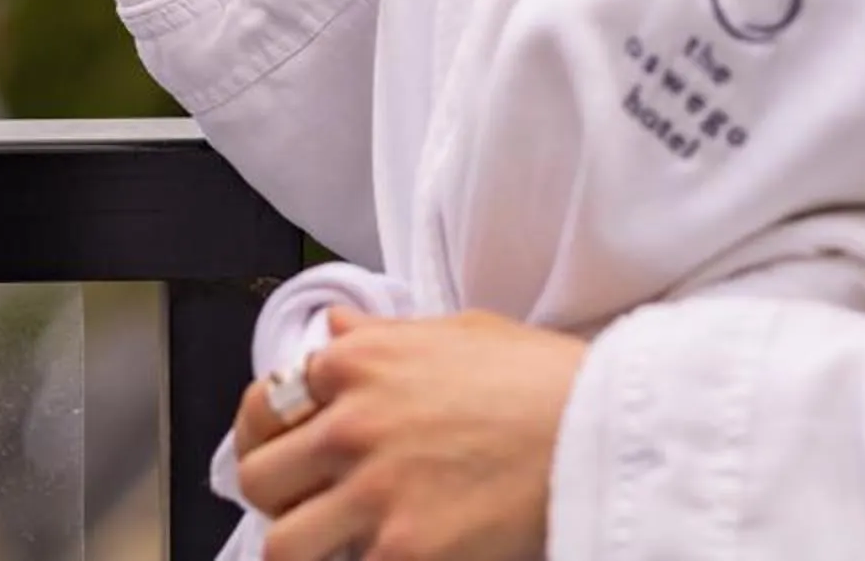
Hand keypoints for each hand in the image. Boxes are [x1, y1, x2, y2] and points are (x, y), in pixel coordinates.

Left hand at [232, 310, 587, 560]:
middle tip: (313, 511)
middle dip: (280, 500)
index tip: (291, 458)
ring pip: (282, 545)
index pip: (265, 405)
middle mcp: (351, 424)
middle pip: (259, 479)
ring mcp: (374, 492)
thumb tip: (335, 327)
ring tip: (340, 548)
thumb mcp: (458, 333)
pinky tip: (398, 553)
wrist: (605, 432)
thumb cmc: (544, 381)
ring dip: (305, 549)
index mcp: (358, 363)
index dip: (272, 438)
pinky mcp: (404, 552)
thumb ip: (383, 336)